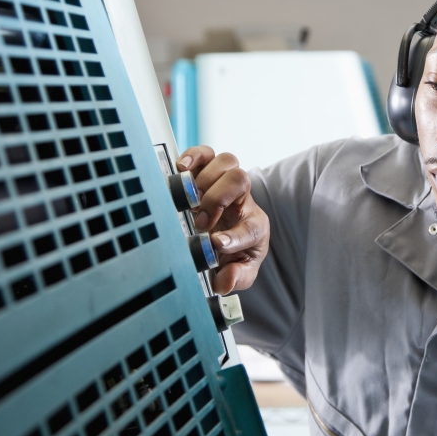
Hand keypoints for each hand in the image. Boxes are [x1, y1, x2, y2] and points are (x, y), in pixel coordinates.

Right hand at [175, 146, 269, 294]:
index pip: (252, 227)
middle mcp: (242, 201)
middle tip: (200, 222)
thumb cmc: (235, 251)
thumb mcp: (241, 271)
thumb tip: (225, 281)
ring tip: (191, 198)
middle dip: (216, 200)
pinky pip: (206, 154)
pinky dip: (193, 156)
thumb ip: (236, 278)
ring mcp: (226, 183)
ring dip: (206, 179)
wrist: (227, 236)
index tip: (215, 244)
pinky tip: (182, 169)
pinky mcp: (208, 171)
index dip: (234, 237)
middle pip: (240, 180)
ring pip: (228, 162)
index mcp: (254, 226)